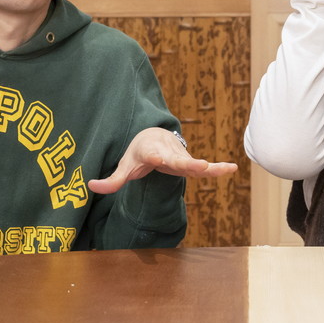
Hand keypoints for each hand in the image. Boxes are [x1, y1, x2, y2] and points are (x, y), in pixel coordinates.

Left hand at [86, 127, 237, 194]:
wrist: (154, 135)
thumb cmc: (138, 153)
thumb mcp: (125, 165)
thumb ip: (112, 179)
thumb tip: (91, 186)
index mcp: (151, 152)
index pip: (153, 156)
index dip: (155, 157)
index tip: (157, 159)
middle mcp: (169, 153)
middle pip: (179, 160)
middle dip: (188, 164)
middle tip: (200, 166)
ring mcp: (181, 158)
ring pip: (195, 164)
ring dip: (209, 168)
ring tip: (225, 169)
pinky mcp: (190, 163)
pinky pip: (206, 168)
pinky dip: (219, 168)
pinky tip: (233, 168)